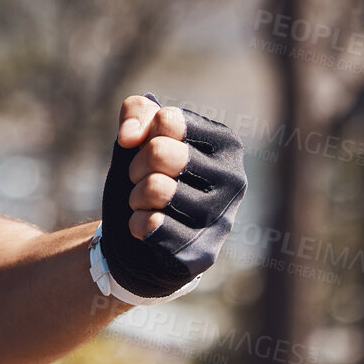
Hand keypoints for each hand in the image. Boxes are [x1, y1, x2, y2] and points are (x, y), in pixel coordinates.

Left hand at [98, 93, 245, 299]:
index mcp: (227, 145)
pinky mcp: (203, 252)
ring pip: (156, 189)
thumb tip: (129, 136)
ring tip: (146, 203)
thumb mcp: (141, 132)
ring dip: (136, 196)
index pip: (169, 121)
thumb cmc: (148, 174)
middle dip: (137, 165)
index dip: (143, 134)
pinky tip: (149, 228)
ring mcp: (222, 219)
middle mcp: (234, 180)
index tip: (146, 149)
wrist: (145, 234)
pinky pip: (152, 226)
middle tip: (141, 178)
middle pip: (159, 152)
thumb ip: (136, 111)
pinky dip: (137, 223)